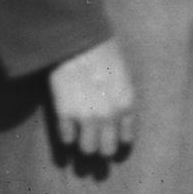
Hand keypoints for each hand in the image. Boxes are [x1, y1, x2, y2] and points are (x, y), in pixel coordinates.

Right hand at [47, 39, 137, 157]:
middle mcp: (110, 116)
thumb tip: (116, 119)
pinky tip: (66, 126)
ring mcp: (87, 117)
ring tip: (80, 136)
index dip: (117, 141)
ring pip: (87, 150)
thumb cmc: (103, 54)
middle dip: (101, 148)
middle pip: (107, 150)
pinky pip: (66, 139)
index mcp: (127, 105)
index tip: (110, 139)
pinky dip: (66, 135)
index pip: (126, 139)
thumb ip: (121, 100)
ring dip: (83, 144)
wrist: (79, 43)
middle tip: (94, 142)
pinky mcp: (65, 115)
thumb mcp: (124, 77)